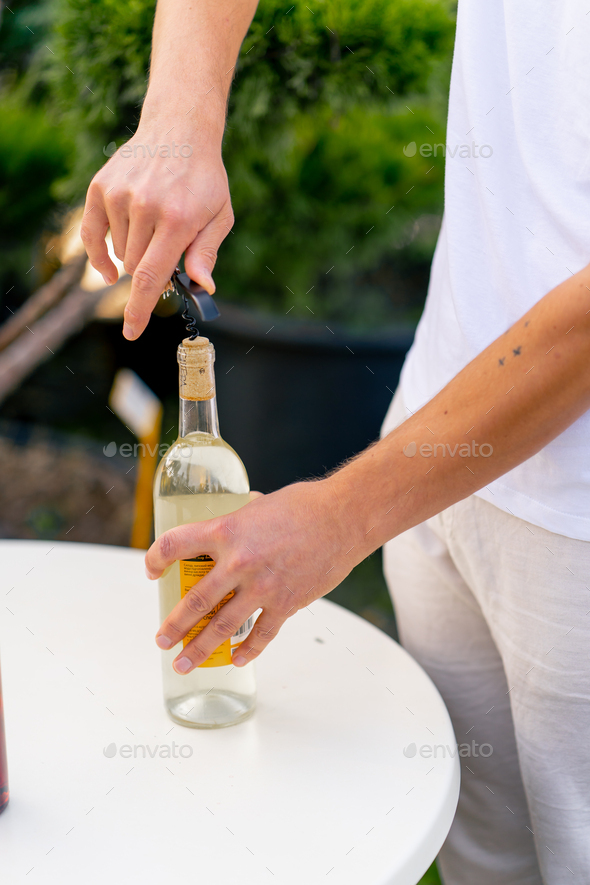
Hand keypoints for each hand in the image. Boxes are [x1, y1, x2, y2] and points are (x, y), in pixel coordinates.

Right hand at [80, 124, 233, 339]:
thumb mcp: (220, 216)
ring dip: (134, 254)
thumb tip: (203, 287)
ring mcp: (119, 196)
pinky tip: (111, 268)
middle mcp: (145, 208)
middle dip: (151, 270)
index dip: (139, 310)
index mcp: (177, 221)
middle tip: (168, 248)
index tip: (131, 333)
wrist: (179, 130)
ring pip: (119, 254)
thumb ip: (206, 253)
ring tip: (154, 226)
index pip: (151, 277)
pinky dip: (100, 255)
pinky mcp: (100, 188)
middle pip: (136, 269)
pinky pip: (92, 236)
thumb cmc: (204, 180)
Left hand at [145, 480, 361, 672]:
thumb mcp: (259, 505)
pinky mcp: (286, 603)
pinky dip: (247, 650)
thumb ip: (241, 519)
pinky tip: (235, 658)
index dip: (155, 557)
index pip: (175, 544)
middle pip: (195, 600)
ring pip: (222, 626)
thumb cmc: (304, 505)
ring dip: (200, 648)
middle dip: (174, 625)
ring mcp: (262, 587)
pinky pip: (261, 635)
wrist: (344, 518)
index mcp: (226, 530)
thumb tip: (237, 522)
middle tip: (162, 640)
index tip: (152, 570)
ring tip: (184, 663)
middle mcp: (238, 562)